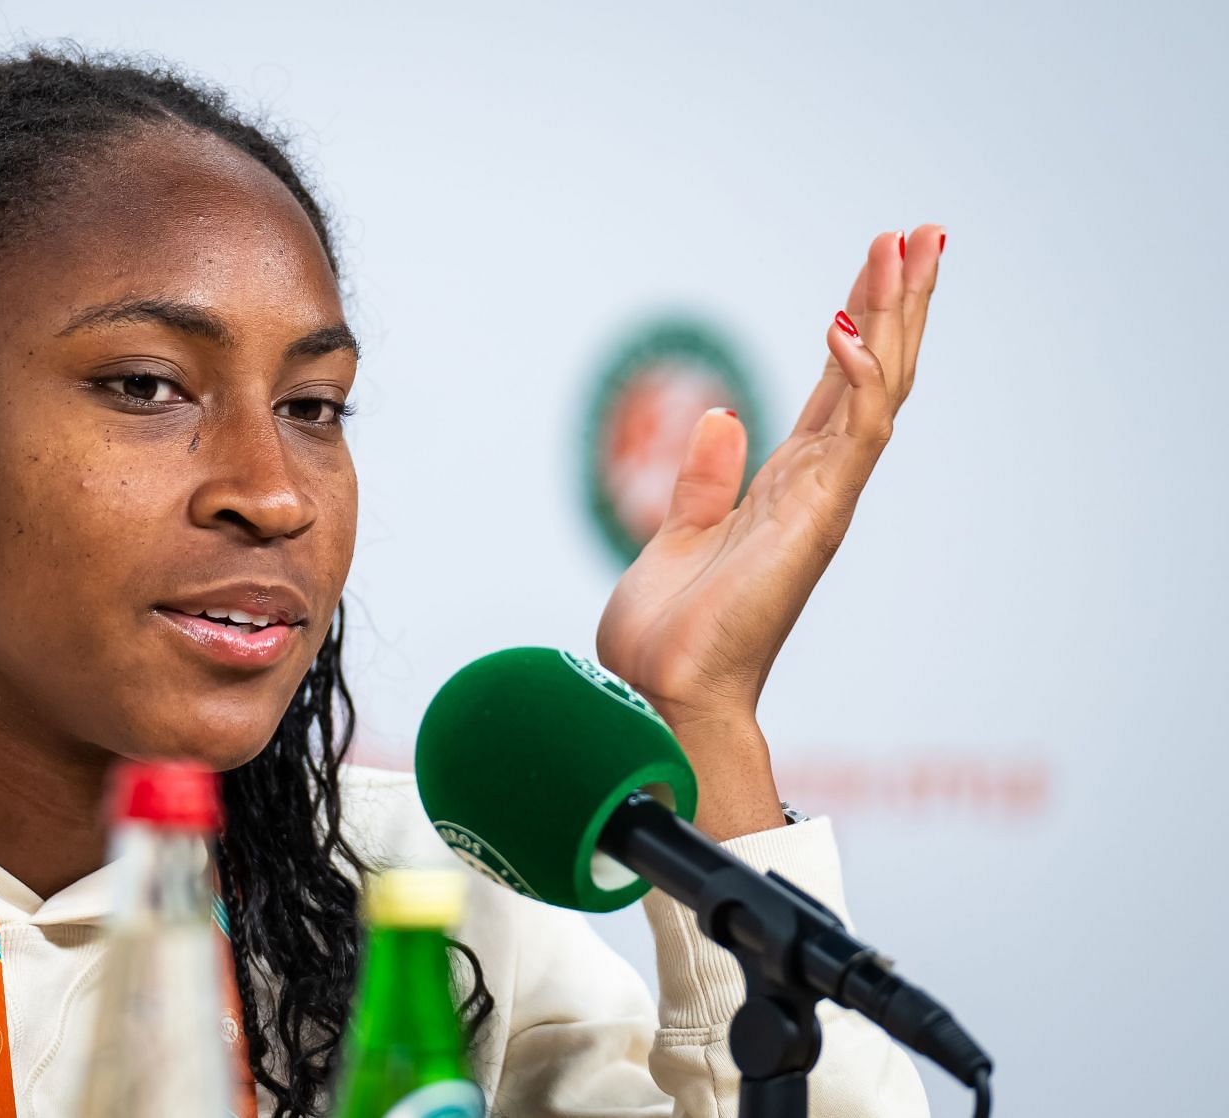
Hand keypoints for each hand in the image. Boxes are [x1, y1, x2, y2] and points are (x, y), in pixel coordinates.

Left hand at [595, 226, 943, 837]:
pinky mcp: (812, 521)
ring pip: (877, 392)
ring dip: (895, 318)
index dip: (861, 322)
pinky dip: (855, 381)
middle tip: (925, 231)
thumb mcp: (676, 537)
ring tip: (911, 247)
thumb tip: (721, 417)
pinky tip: (847, 326)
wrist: (663, 694)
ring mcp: (821, 502)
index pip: (836, 387)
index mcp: (785, 485)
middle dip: (899, 302)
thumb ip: (702, 481)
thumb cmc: (669, 636)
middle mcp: (815, 487)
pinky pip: (850, 438)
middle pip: (872, 374)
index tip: (880, 260)